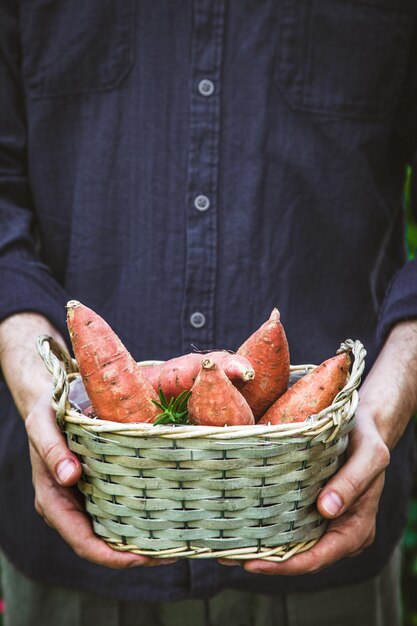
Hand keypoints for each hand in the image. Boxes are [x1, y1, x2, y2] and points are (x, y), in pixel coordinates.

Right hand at [25, 387, 176, 568]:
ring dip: (141, 539)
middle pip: (102, 544)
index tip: (142, 558)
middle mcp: (69, 506)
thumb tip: (70, 476)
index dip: (112, 556)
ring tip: (176, 540)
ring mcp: (84, 498)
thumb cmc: (46, 412)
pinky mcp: (97, 486)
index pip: (83, 541)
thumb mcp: (43, 425)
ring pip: (113, 530)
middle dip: (136, 554)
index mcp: (53, 500)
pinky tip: (164, 514)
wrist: (49, 400)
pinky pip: (118, 509)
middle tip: (173, 552)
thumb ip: (52, 450)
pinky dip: (138, 517)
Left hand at [221, 412, 388, 574]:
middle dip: (265, 561)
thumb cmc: (368, 437)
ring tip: (225, 546)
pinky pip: (289, 524)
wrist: (363, 423)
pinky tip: (241, 523)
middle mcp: (340, 532)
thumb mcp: (369, 455)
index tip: (254, 564)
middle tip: (226, 556)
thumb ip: (353, 482)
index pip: (319, 557)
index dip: (286, 565)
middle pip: (300, 557)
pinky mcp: (311, 507)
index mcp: (357, 529)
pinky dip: (267, 527)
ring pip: (292, 544)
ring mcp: (325, 522)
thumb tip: (327, 510)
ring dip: (261, 547)